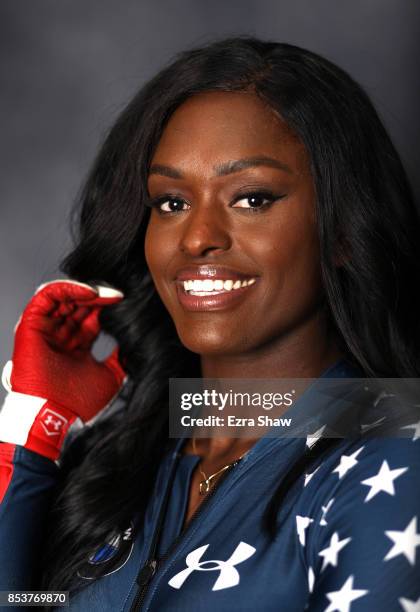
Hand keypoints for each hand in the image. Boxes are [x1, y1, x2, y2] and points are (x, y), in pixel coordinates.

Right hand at [0, 280, 125, 459]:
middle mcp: (61, 335)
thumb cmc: (79, 402)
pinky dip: (68, 288)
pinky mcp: (32, 325)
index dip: (108, 306)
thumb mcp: (111, 376)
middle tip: (118, 295)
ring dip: (86, 291)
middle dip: (99, 297)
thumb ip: (121, 357)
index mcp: (77, 345)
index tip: (126, 302)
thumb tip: (137, 342)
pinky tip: (89, 292)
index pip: (92, 316)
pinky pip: (47, 296)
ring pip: (64, 297)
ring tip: (104, 294)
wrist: (55, 415)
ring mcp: (46, 329)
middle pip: (80, 304)